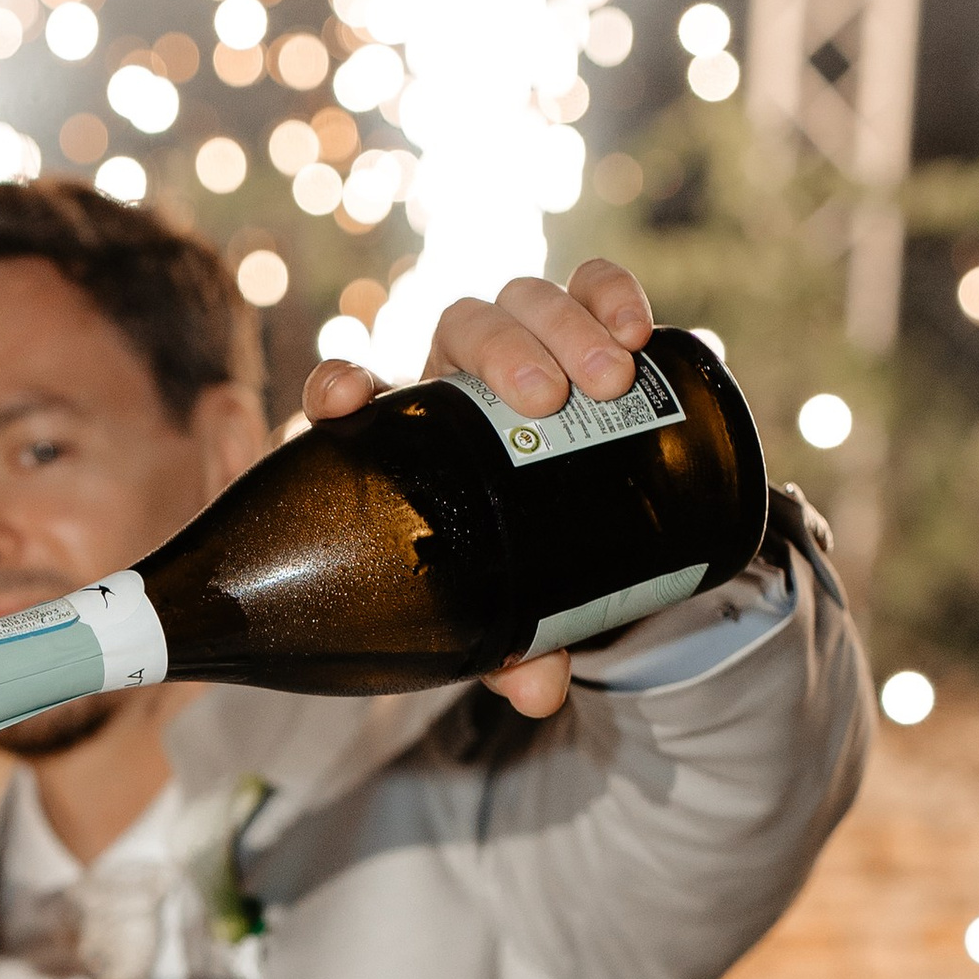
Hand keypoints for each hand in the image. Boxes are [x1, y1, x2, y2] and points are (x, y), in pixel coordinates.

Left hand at [300, 258, 656, 718]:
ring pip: (524, 299)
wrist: (573, 527)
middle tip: (550, 399)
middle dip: (505, 349)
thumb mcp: (499, 613)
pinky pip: (589, 286)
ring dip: (566, 325)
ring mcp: (518, 345)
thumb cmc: (507, 565)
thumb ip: (509, 651)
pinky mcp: (581, 328)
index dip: (340, 385)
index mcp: (406, 438)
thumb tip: (540, 693)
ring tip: (610, 380)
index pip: (352, 391)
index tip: (347, 401)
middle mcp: (453, 377)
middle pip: (458, 325)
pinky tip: (638, 325)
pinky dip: (610, 290)